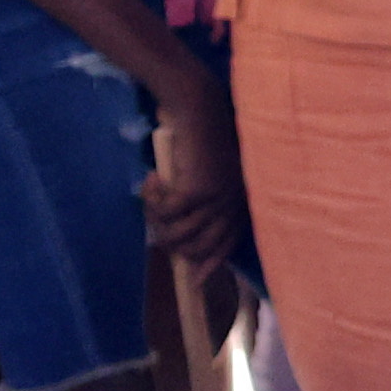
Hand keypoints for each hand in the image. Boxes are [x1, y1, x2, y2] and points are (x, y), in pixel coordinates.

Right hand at [141, 63, 251, 281]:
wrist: (200, 109)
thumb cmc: (199, 140)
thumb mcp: (204, 174)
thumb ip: (200, 201)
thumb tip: (179, 234)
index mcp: (238, 202)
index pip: (226, 245)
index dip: (209, 264)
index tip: (194, 281)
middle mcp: (232, 204)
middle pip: (197, 248)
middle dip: (170, 242)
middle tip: (155, 219)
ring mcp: (217, 199)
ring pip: (176, 234)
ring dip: (155, 221)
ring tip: (151, 196)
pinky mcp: (198, 190)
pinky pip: (165, 213)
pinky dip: (152, 201)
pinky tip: (152, 180)